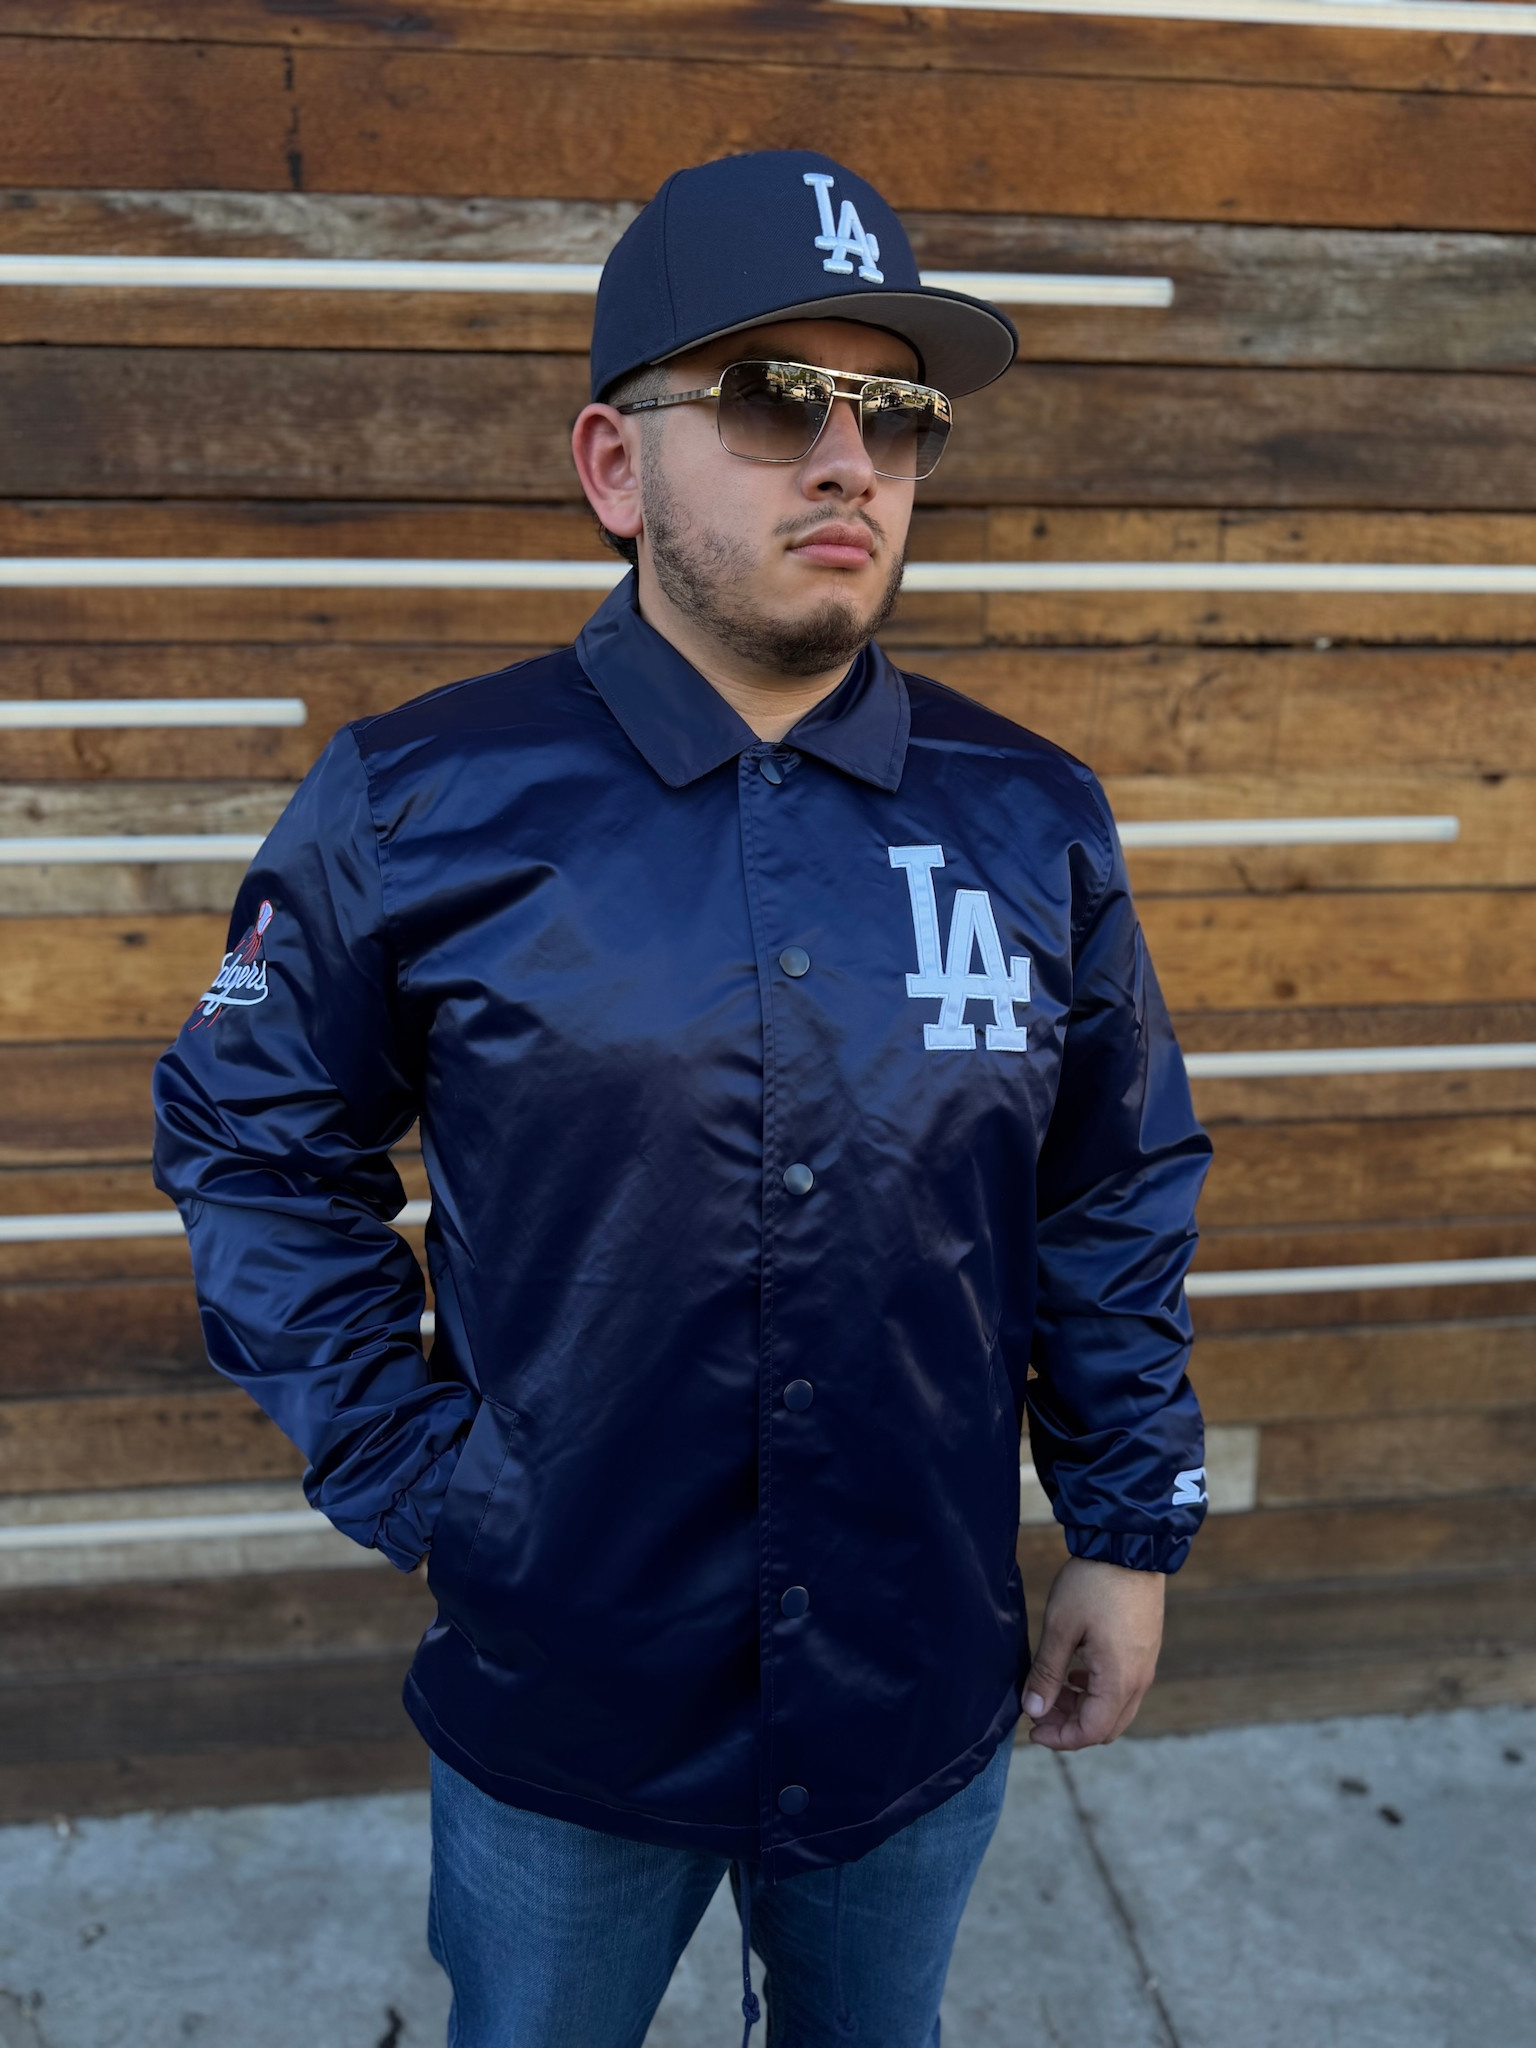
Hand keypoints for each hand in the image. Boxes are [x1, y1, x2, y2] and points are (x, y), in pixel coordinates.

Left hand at [1021, 1555, 1164, 1750]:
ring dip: (1082, 1708)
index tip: (1032, 1729)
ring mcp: (1145, 1666)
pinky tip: (1074, 1673)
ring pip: (1115, 1709)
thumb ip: (1047, 1673)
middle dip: (1069, 1726)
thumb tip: (1033, 1710)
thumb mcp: (1060, 1627)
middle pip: (1106, 1726)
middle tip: (1038, 1711)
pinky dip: (1096, 1692)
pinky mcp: (1144, 1651)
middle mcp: (1139, 1680)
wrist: (1129, 1547)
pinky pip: (1122, 1688)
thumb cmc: (1093, 1584)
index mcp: (1119, 1680)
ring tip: (1051, 1690)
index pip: (1091, 1731)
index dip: (1060, 1738)